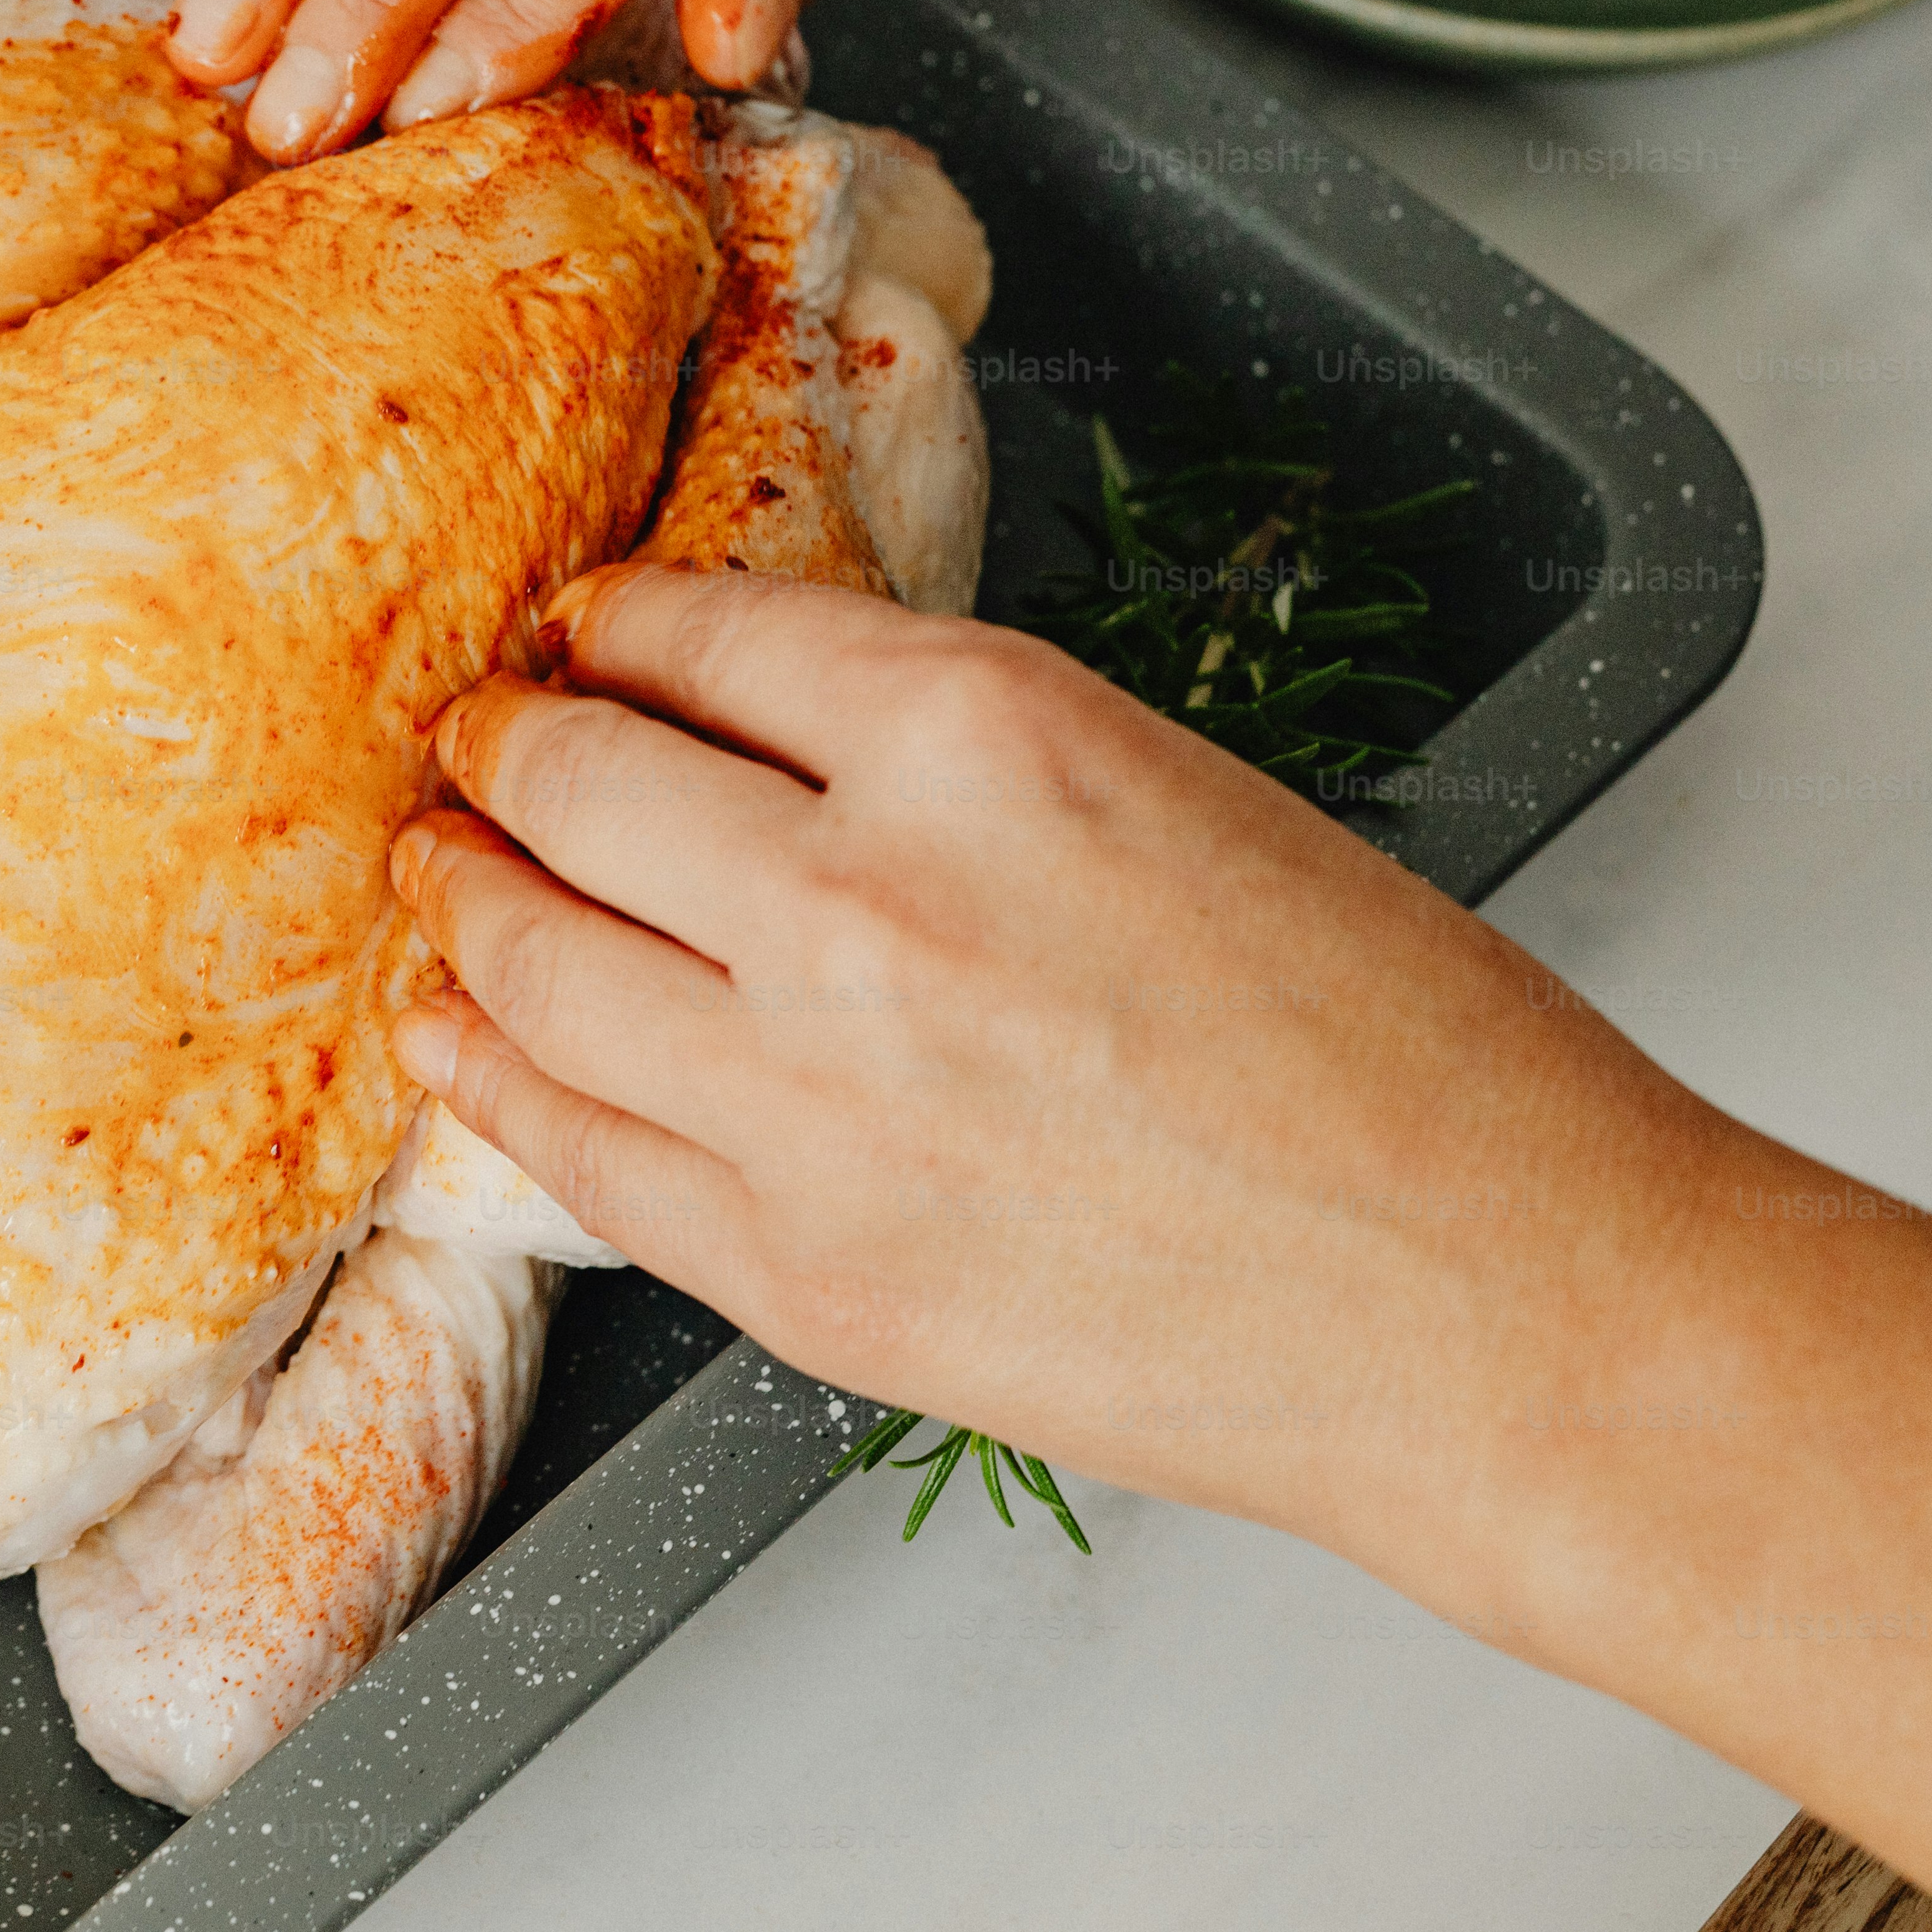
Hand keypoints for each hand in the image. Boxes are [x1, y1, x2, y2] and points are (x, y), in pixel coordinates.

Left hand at [382, 564, 1715, 1565]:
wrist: (1495, 1302)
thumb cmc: (1398, 1049)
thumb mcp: (1172, 789)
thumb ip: (951, 760)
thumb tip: (763, 739)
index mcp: (982, 734)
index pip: (703, 633)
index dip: (615, 629)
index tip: (579, 636)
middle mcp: (860, 897)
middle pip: (574, 783)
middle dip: (502, 750)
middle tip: (472, 744)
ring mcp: (806, 1098)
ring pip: (530, 963)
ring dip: (461, 902)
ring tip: (436, 874)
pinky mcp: (797, 1271)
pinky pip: (571, 1148)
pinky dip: (487, 1076)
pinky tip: (453, 1038)